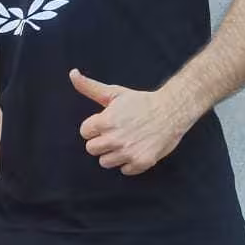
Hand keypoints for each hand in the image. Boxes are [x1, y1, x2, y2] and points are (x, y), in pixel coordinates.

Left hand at [70, 68, 189, 176]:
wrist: (172, 110)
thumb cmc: (141, 101)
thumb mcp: (114, 93)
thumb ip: (89, 87)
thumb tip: (72, 73)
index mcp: (105, 122)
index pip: (85, 133)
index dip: (95, 128)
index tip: (106, 124)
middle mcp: (114, 139)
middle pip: (92, 150)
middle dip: (101, 142)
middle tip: (116, 134)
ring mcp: (128, 152)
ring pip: (105, 162)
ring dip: (114, 154)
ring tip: (127, 142)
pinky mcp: (141, 162)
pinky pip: (124, 171)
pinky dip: (130, 163)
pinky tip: (137, 149)